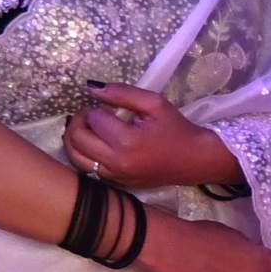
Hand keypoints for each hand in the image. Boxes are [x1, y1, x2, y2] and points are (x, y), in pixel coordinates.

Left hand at [68, 83, 245, 193]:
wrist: (196, 161)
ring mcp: (114, 176)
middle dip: (81, 120)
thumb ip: (122, 92)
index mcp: (127, 141)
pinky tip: (97, 145)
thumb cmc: (178, 130)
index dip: (99, 108)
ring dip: (76, 138)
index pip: (94, 118)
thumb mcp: (155, 103)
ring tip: (92, 129)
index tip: (112, 108)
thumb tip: (92, 88)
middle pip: (76, 137)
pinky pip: (86, 168)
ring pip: (74, 156)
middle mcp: (116, 162)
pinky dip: (84, 154)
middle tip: (95, 115)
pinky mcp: (115, 183)